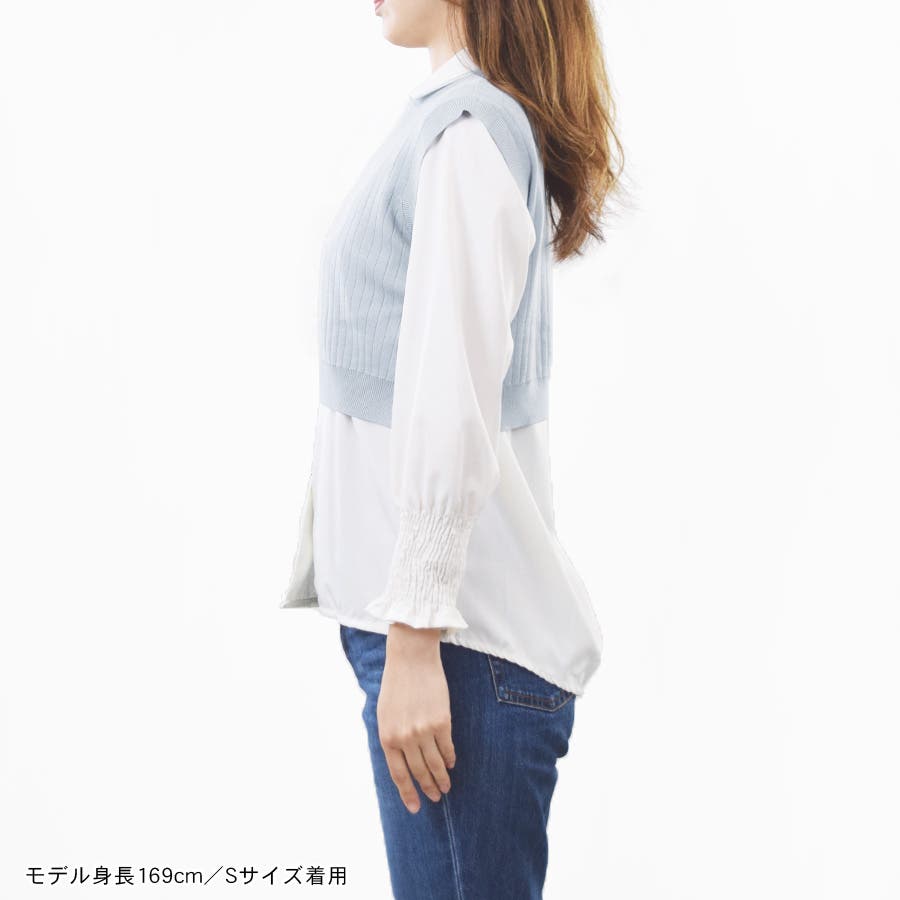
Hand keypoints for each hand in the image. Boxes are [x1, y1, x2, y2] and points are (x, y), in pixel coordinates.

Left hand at [376, 623, 456, 813]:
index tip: (415, 807)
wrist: (411, 658)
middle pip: (419, 772)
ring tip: (446, 786)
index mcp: (387, 737)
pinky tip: (451, 764)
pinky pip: (447, 747)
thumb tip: (402, 761)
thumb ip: (392, 738)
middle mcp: (405, 738)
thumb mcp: (384, 714)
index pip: (399, 774)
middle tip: (435, 798)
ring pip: (435, 763)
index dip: (408, 793)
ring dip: (441, 777)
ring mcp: (424, 731)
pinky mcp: (442, 721)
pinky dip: (450, 758)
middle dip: (428, 788)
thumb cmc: (396, 684)